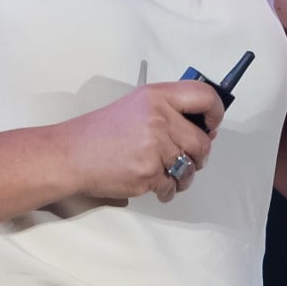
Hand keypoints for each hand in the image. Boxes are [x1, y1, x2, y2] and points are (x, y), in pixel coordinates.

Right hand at [60, 82, 224, 202]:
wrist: (70, 154)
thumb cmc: (101, 132)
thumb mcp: (137, 105)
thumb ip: (169, 110)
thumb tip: (203, 127)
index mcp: (157, 96)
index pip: (204, 97)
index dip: (216, 113)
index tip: (212, 125)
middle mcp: (159, 118)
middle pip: (202, 141)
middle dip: (198, 155)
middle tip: (186, 157)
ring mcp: (154, 146)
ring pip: (190, 167)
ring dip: (183, 175)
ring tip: (166, 172)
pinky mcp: (148, 173)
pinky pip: (172, 186)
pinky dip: (165, 189)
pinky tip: (150, 181)